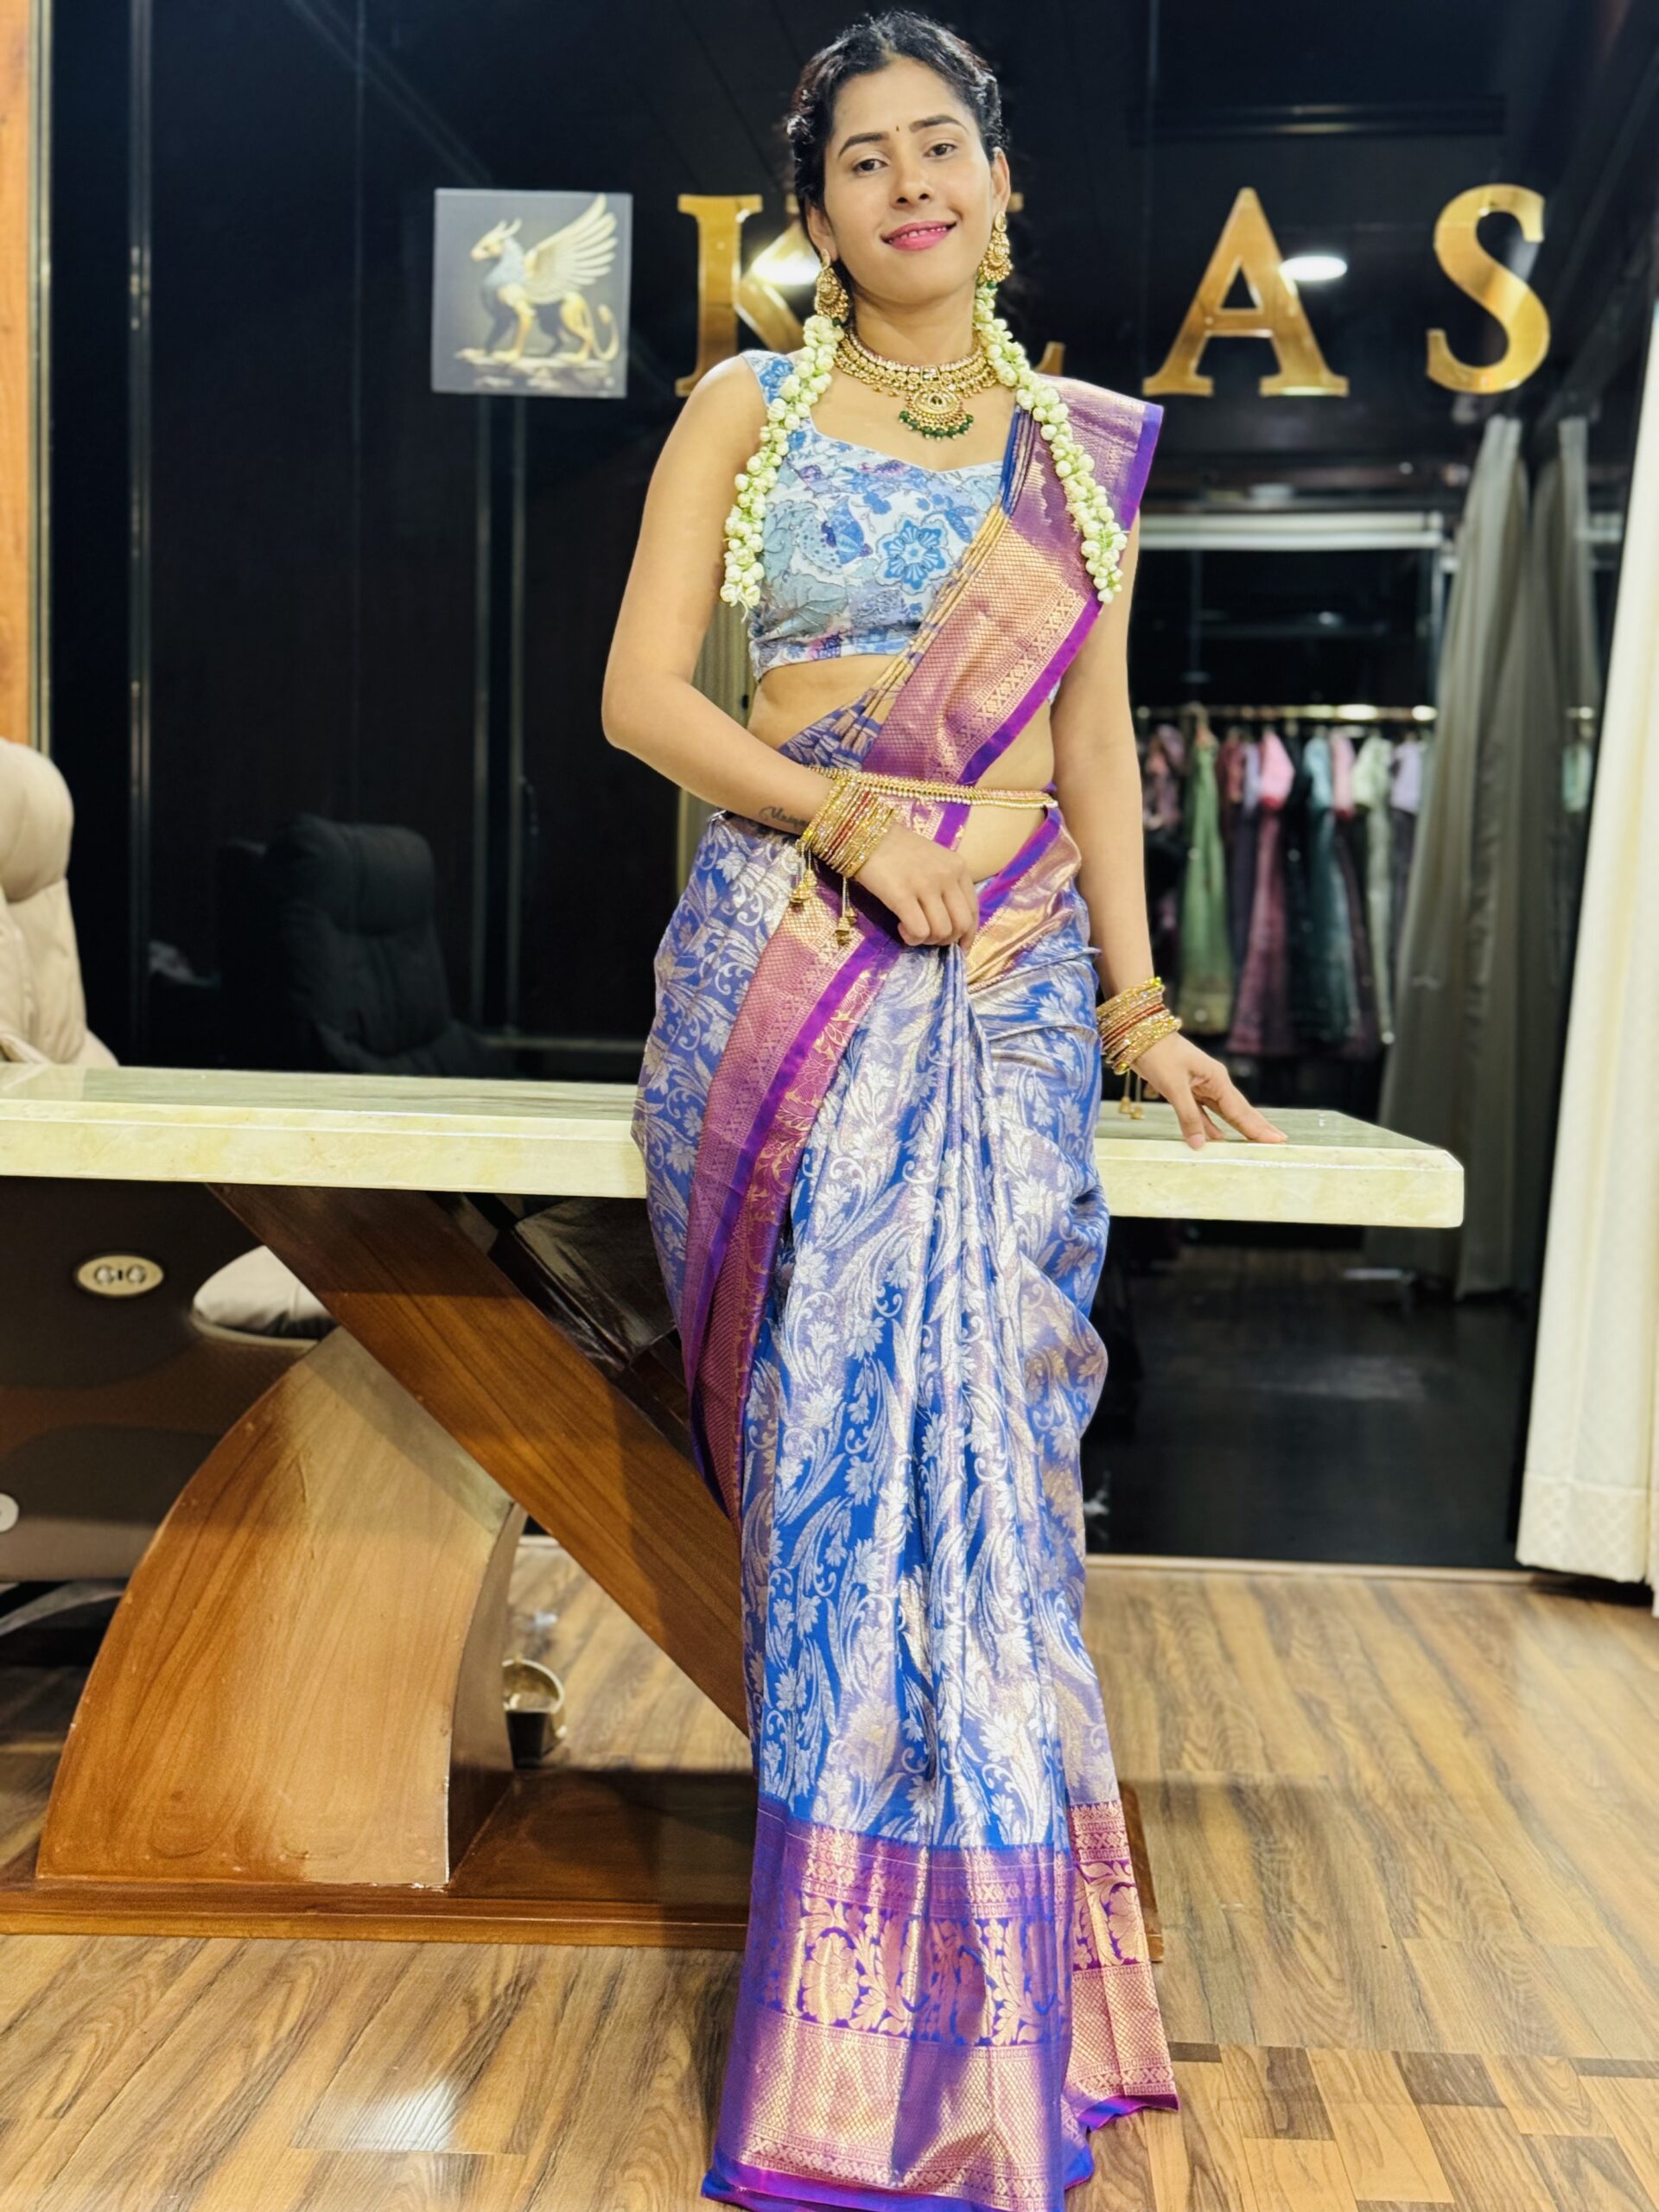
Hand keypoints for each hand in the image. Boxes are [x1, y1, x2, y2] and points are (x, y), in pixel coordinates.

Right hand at [853, 820, 979, 947]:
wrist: (868, 834)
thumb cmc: (899, 849)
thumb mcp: (934, 860)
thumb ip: (947, 885)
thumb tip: (950, 924)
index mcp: (958, 867)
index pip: (974, 910)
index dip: (968, 935)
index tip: (959, 946)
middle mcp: (947, 876)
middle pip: (961, 925)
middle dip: (946, 940)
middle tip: (929, 938)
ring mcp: (925, 885)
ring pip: (941, 931)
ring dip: (927, 940)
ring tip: (912, 931)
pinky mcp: (902, 895)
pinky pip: (919, 931)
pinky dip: (912, 937)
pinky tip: (901, 926)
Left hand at [1126, 1033, 1288, 1148]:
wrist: (1139, 1034)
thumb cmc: (1159, 1054)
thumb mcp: (1174, 1086)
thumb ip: (1188, 1116)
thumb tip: (1199, 1145)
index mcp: (1216, 1079)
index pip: (1240, 1110)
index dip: (1257, 1128)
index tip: (1277, 1140)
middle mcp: (1213, 1083)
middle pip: (1239, 1111)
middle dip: (1257, 1127)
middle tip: (1278, 1141)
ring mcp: (1200, 1086)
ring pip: (1223, 1113)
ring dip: (1237, 1128)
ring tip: (1255, 1142)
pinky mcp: (1186, 1089)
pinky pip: (1203, 1113)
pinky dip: (1210, 1126)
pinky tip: (1217, 1138)